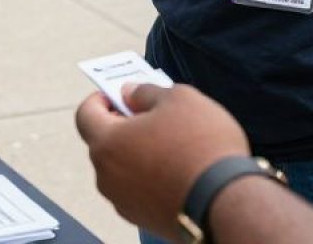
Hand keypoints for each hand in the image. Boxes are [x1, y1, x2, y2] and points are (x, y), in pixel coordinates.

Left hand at [76, 83, 248, 240]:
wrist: (227, 204)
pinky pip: (139, 189)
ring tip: (171, 141)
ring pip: (122, 168)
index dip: (100, 99)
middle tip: (151, 114)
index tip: (120, 94)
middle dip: (123, 125)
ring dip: (137, 152)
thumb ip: (145, 92)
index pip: (85, 114)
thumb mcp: (177, 98)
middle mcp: (107, 177)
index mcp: (106, 143)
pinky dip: (150, 176)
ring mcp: (124, 203)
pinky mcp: (145, 220)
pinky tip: (178, 168)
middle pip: (104, 142)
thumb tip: (129, 93)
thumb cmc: (200, 145)